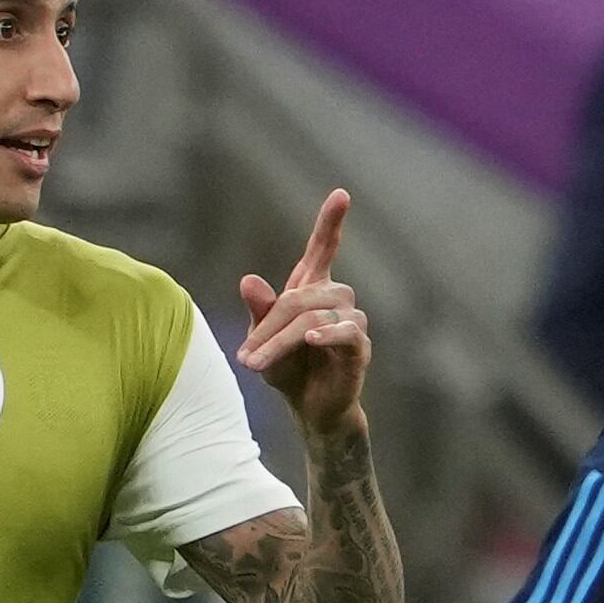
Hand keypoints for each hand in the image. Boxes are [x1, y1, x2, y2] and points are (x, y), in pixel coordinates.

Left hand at [237, 188, 368, 436]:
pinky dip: (326, 333)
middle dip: (267, 327)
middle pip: (298, 297)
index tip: (341, 194)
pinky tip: (311, 338)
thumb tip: (248, 280)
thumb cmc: (289, 368)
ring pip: (312, 318)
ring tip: (256, 365)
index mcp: (313, 287)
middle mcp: (337, 297)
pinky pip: (344, 332)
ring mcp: (351, 320)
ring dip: (280, 342)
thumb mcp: (263, 340)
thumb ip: (259, 311)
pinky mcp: (359, 346)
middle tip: (244, 358)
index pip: (324, 247)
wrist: (310, 408)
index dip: (331, 221)